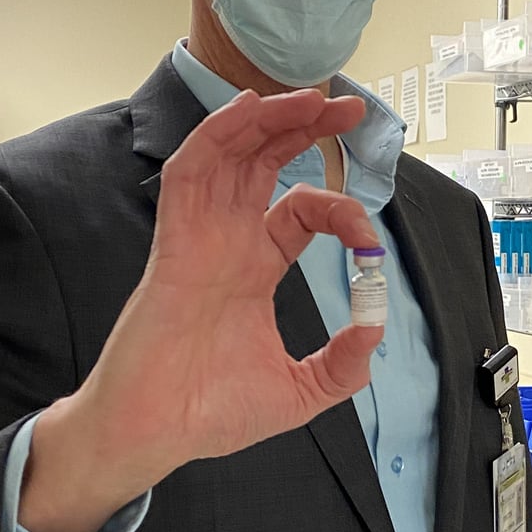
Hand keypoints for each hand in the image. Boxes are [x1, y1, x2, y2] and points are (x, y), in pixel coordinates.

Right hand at [21, 87, 381, 531]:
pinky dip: (216, 137)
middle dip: (305, 129)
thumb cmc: (209, 413)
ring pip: (229, 156)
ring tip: (308, 97)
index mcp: (254, 269)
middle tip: (348, 108)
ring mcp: (198, 239)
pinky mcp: (173, 244)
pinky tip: (246, 110)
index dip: (340, 211)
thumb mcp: (299, 391)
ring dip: (266, 119)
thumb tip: (376, 329)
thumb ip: (342, 363)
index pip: (301, 212)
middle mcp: (227, 244)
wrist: (156, 434)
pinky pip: (189, 175)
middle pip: (266, 165)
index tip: (368, 239)